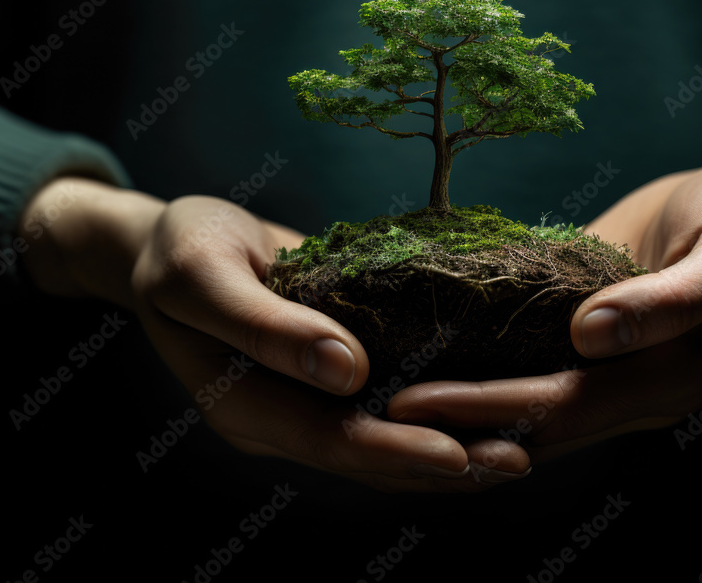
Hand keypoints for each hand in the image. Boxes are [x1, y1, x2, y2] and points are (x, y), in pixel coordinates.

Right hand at [20, 178, 529, 491]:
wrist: (180, 240)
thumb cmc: (180, 248)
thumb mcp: (204, 276)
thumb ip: (266, 326)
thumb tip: (347, 372)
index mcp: (246, 407)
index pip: (329, 440)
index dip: (395, 449)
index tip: (459, 455)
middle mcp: (284, 417)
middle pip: (371, 454)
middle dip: (443, 460)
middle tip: (519, 459)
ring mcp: (308, 401)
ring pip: (387, 436)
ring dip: (452, 443)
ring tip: (521, 444)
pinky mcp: (333, 376)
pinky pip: (389, 401)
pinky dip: (436, 408)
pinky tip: (489, 401)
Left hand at [387, 144, 701, 463]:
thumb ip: (673, 300)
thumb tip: (590, 337)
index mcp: (667, 381)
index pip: (559, 408)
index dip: (483, 409)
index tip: (407, 404)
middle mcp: (630, 392)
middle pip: (529, 424)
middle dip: (452, 422)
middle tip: (367, 415)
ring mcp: (608, 374)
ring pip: (523, 409)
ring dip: (457, 412)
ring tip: (379, 405)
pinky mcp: (587, 346)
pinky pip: (528, 370)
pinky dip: (478, 374)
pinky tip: (423, 362)